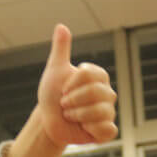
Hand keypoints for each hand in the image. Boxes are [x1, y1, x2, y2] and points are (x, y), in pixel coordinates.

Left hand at [39, 25, 116, 146]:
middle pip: (95, 93)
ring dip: (77, 115)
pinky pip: (107, 130)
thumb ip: (61, 49)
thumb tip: (61, 26)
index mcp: (98, 77)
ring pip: (100, 112)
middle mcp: (107, 93)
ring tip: (71, 116)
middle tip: (64, 104)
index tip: (63, 89)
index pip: (88, 74)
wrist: (48, 121)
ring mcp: (108, 112)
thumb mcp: (55, 70)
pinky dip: (92, 129)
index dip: (71, 83)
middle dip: (73, 100)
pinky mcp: (106, 131)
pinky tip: (83, 128)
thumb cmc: (53, 95)